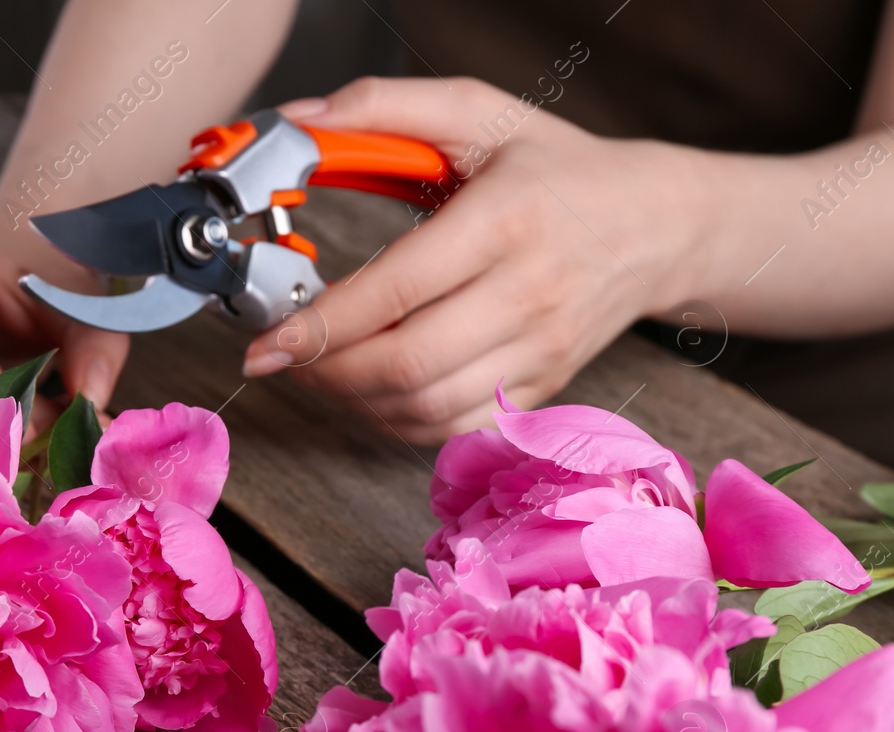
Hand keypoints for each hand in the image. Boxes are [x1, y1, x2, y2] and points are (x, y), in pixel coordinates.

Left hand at [242, 77, 711, 442]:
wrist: (660, 223)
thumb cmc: (559, 168)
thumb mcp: (482, 113)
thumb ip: (384, 107)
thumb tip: (298, 121)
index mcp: (506, 221)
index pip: (396, 291)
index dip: (321, 324)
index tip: (268, 339)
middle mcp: (529, 294)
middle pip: (406, 364)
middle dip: (326, 370)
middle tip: (285, 354)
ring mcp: (541, 351)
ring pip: (425, 407)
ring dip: (353, 400)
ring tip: (321, 369)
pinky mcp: (543, 387)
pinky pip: (453, 428)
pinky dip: (397, 420)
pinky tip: (371, 390)